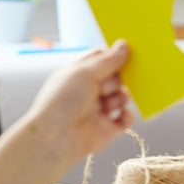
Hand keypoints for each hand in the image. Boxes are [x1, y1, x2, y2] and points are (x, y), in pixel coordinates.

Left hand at [21, 40, 132, 160]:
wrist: (56, 137)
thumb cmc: (62, 101)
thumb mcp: (85, 72)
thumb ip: (109, 60)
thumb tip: (124, 46)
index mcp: (80, 74)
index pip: (102, 59)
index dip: (114, 57)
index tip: (125, 55)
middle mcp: (90, 91)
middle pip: (117, 77)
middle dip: (116, 81)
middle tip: (105, 87)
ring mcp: (100, 109)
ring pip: (123, 96)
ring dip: (119, 98)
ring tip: (107, 105)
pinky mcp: (108, 127)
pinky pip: (127, 118)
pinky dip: (127, 116)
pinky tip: (120, 115)